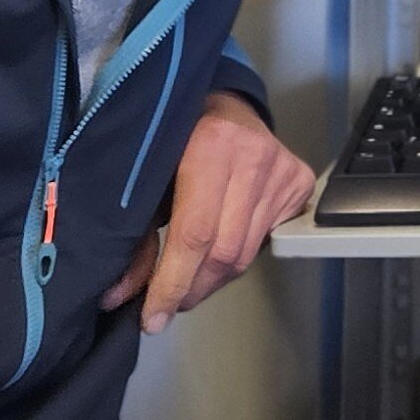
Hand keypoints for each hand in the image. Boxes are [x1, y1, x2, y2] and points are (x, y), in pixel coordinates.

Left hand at [99, 91, 315, 333]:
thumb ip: (136, 239)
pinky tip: (217, 251)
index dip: (172, 283)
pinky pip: (266, 240)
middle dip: (192, 289)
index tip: (151, 320)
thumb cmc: (175, 139)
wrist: (223, 99)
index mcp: (211, 146)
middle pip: (225, 251)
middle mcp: (256, 156)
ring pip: (247, 253)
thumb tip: (118, 299)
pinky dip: (237, 258)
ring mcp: (283, 168)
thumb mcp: (147, 180)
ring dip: (213, 280)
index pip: (195, 234)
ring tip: (188, 284)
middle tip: (168, 306)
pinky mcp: (301, 180)